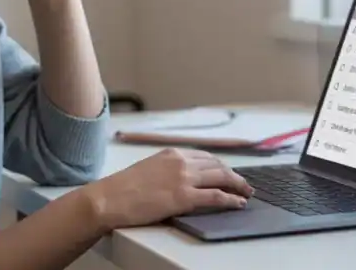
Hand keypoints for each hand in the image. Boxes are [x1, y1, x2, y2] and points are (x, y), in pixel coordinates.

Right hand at [82, 148, 254, 230]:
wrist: (109, 199)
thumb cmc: (123, 188)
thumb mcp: (149, 169)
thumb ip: (167, 170)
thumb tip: (181, 180)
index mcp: (171, 153)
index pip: (205, 156)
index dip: (220, 165)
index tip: (228, 172)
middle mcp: (181, 161)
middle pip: (217, 165)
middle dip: (233, 175)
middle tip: (244, 184)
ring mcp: (183, 178)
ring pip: (221, 177)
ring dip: (237, 186)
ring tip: (246, 193)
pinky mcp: (184, 197)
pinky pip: (215, 196)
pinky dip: (230, 199)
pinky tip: (238, 203)